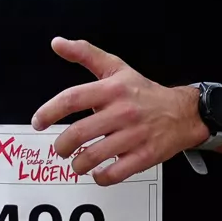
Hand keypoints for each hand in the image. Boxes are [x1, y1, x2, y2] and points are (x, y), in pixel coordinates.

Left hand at [31, 38, 207, 183]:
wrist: (183, 113)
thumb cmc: (144, 92)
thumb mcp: (116, 68)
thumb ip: (85, 54)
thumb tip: (56, 43)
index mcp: (112, 89)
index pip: (72, 99)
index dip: (49, 112)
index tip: (38, 122)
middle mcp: (122, 112)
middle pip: (78, 134)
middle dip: (62, 146)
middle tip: (61, 149)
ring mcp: (134, 136)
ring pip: (92, 157)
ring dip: (78, 164)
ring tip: (78, 162)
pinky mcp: (144, 156)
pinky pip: (114, 174)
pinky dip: (100, 177)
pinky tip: (98, 172)